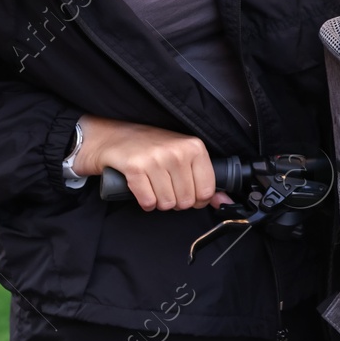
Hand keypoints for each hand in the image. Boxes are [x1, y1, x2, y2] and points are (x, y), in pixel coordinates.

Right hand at [70, 114, 230, 210]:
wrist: (114, 137)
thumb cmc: (152, 147)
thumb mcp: (183, 155)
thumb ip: (205, 179)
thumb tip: (225, 203)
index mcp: (194, 147)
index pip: (206, 191)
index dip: (196, 199)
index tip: (187, 192)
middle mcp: (177, 151)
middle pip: (185, 200)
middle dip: (175, 201)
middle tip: (166, 187)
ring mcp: (155, 159)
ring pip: (166, 203)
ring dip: (159, 202)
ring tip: (154, 187)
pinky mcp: (135, 168)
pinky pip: (148, 202)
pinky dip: (145, 201)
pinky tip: (142, 189)